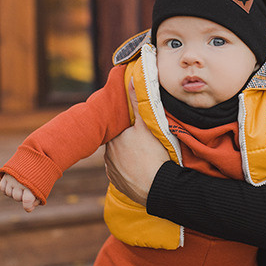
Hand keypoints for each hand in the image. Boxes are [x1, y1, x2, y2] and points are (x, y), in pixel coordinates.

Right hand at [0, 173, 39, 212]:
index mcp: (32, 187)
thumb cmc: (42, 172)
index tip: (29, 205)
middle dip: (22, 196)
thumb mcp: (43, 185)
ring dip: (14, 191)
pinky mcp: (6, 174)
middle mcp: (20, 183)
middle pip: (17, 198)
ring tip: (20, 184)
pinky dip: (6, 188)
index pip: (26, 203)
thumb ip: (36, 199)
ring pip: (8, 193)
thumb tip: (28, 209)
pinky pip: (2, 188)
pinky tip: (12, 184)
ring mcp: (12, 179)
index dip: (27, 206)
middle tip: (27, 188)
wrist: (37, 153)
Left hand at [104, 79, 168, 204]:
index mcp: (113, 138)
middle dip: (128, 143)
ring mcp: (112, 171)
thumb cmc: (153, 154)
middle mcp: (108, 155)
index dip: (128, 129)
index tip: (138, 131)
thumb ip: (137, 102)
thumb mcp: (147, 125)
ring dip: (128, 158)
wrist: (158, 187)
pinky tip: (141, 171)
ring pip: (119, 159)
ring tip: (144, 159)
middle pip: (118, 144)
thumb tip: (131, 78)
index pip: (118, 129)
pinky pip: (122, 174)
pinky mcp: (118, 185)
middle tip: (144, 145)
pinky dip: (129, 172)